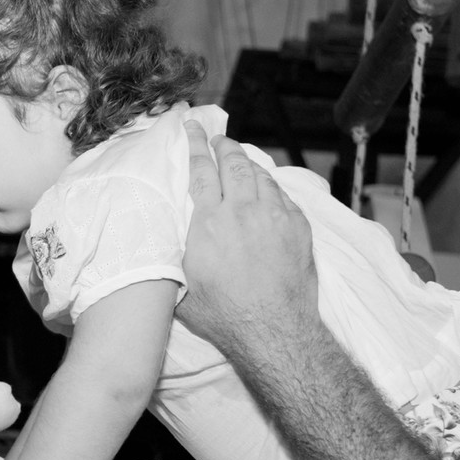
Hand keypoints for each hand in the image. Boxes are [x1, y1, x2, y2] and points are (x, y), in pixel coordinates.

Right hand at [177, 121, 317, 350]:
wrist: (272, 331)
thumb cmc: (223, 315)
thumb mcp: (180, 285)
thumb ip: (174, 253)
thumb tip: (162, 241)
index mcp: (208, 222)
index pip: (201, 171)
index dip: (195, 145)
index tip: (192, 128)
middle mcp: (242, 211)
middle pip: (234, 163)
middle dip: (224, 145)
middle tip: (218, 139)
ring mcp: (274, 217)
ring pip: (261, 174)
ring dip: (248, 163)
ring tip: (240, 161)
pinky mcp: (297, 227)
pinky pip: (282, 195)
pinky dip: (270, 186)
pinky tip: (265, 190)